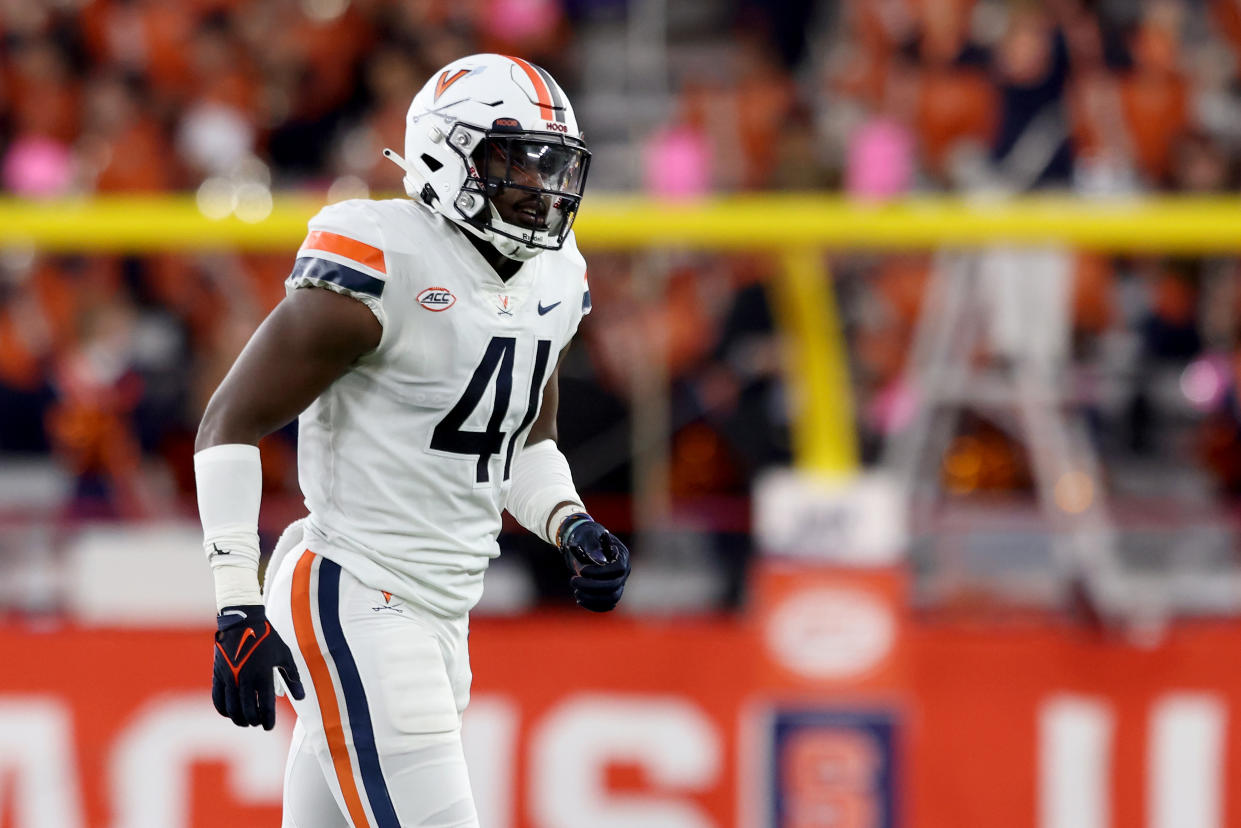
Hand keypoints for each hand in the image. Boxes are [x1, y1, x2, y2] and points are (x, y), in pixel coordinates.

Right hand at [212, 605, 304, 729]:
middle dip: (254, 721)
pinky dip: (224, 710)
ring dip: (239, 719)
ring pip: (231, 709)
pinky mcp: (218, 675)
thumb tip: (301, 698)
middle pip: (247, 711)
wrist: (243, 621)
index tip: (269, 727)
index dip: (267, 721)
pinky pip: (218, 700)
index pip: (265, 707)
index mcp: (264, 674)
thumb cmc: (267, 639)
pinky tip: (230, 713)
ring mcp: (229, 678)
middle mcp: (245, 679)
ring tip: (246, 721)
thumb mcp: (284, 655)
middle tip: (258, 723)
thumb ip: (293, 677)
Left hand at [557, 513, 629, 611]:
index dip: (600, 573)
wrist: (584, 543)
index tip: (583, 571)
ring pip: (612, 598)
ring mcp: (619, 584)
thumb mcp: (587, 536)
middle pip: (614, 586)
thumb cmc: (586, 537)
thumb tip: (597, 560)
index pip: (618, 569)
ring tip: (576, 592)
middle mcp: (623, 571)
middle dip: (592, 586)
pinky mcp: (611, 593)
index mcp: (621, 555)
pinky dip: (594, 605)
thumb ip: (592, 546)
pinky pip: (607, 605)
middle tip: (573, 581)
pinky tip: (579, 599)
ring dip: (592, 598)